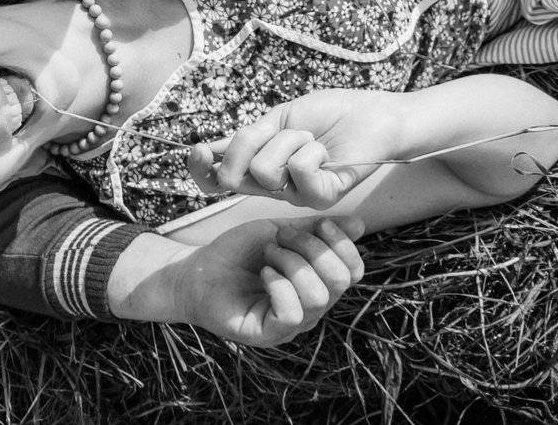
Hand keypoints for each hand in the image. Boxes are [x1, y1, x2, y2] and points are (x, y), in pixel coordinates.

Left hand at [172, 217, 364, 346]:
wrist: (197, 268)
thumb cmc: (238, 252)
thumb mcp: (281, 232)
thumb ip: (317, 231)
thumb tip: (360, 224)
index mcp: (318, 284)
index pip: (353, 272)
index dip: (342, 244)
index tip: (320, 223)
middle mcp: (310, 309)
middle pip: (339, 281)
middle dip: (312, 248)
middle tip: (281, 238)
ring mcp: (290, 325)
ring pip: (317, 296)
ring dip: (292, 263)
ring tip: (268, 255)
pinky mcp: (267, 335)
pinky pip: (292, 314)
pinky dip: (279, 285)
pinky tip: (263, 274)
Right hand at [188, 89, 404, 208]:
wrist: (372, 116)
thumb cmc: (329, 115)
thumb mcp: (276, 120)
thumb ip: (245, 138)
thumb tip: (204, 150)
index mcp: (257, 168)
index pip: (216, 180)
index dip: (200, 171)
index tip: (197, 150)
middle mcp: (272, 187)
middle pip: (235, 174)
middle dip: (252, 142)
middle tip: (283, 132)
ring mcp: (295, 195)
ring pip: (265, 170)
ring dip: (290, 141)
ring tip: (313, 141)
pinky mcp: (321, 198)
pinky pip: (297, 171)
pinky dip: (310, 150)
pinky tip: (325, 151)